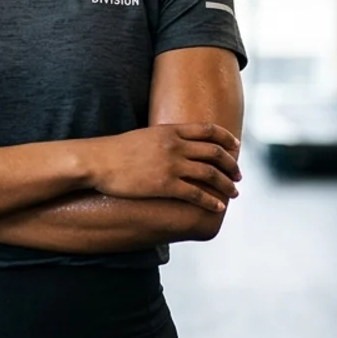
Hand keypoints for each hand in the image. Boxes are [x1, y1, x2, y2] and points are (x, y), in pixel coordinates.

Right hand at [91, 123, 240, 212]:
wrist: (98, 161)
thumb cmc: (116, 150)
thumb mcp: (145, 136)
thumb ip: (164, 139)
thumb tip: (176, 145)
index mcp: (171, 130)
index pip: (209, 130)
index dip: (226, 138)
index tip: (235, 146)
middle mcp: (175, 146)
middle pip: (214, 152)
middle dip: (231, 165)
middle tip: (238, 175)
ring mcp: (171, 165)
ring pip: (210, 174)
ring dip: (226, 184)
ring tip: (234, 192)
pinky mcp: (165, 185)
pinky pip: (196, 194)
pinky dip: (211, 201)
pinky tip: (218, 207)